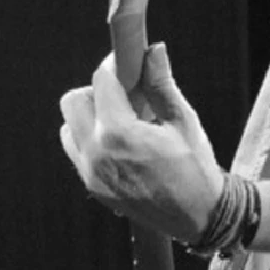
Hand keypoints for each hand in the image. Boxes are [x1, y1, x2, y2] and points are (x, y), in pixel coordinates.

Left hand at [59, 43, 224, 242]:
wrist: (200, 219)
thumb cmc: (196, 168)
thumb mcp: (183, 122)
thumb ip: (161, 85)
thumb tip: (152, 50)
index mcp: (119, 134)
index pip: (101, 82)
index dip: (114, 66)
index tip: (127, 63)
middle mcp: (96, 154)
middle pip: (73, 102)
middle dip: (95, 91)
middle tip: (123, 95)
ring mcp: (91, 173)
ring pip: (69, 127)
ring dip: (88, 117)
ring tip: (120, 120)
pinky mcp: (92, 187)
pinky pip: (76, 152)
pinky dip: (88, 139)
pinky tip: (117, 143)